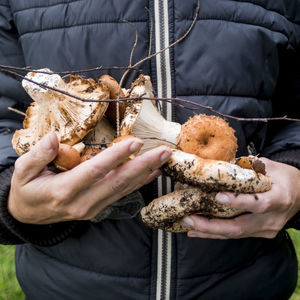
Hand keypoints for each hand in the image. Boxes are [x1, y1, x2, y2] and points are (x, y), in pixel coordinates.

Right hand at [8, 133, 171, 223]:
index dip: (116, 156)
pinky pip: (122, 195)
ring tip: (164, 159)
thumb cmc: (26, 190)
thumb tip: (53, 137)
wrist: (29, 216)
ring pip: (124, 189)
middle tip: (164, 151)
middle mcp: (83, 202)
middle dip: (143, 165)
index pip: (95, 170)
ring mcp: (92, 207)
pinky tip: (152, 173)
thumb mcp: (23, 172)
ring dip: (146, 173)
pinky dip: (138, 183)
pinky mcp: (98, 208)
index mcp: (64, 190)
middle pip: (117, 181)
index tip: (135, 142)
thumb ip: (38, 155)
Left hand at [181, 158, 299, 238]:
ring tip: (188, 226)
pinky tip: (199, 231)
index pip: (258, 203)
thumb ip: (246, 168)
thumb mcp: (269, 166)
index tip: (217, 197)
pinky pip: (236, 234)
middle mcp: (272, 218)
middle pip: (240, 227)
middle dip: (211, 225)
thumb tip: (218, 165)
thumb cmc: (283, 177)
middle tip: (189, 219)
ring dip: (209, 232)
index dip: (237, 202)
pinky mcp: (260, 233)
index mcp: (279, 198)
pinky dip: (216, 233)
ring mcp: (266, 229)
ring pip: (235, 234)